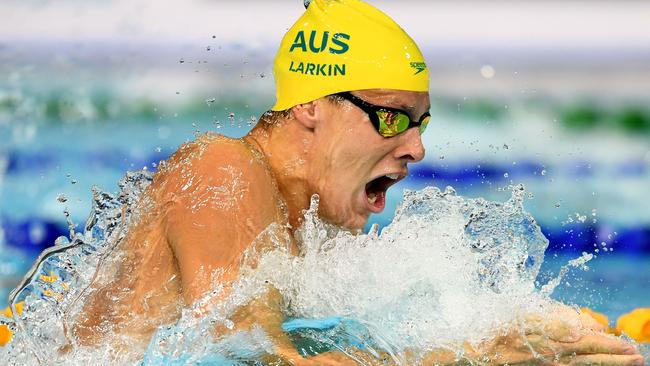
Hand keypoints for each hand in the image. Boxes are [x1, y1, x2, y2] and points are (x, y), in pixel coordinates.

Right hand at [465, 305, 643, 364]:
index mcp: (546, 342)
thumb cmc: (490, 330)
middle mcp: (549, 358)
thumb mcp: (519, 317)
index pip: (585, 343)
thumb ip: (552, 322)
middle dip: (614, 357)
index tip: (626, 343)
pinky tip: (592, 365)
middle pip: (588, 358)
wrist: (468, 351)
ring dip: (605, 364)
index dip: (607, 343)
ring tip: (627, 362)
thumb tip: (583, 328)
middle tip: (636, 356)